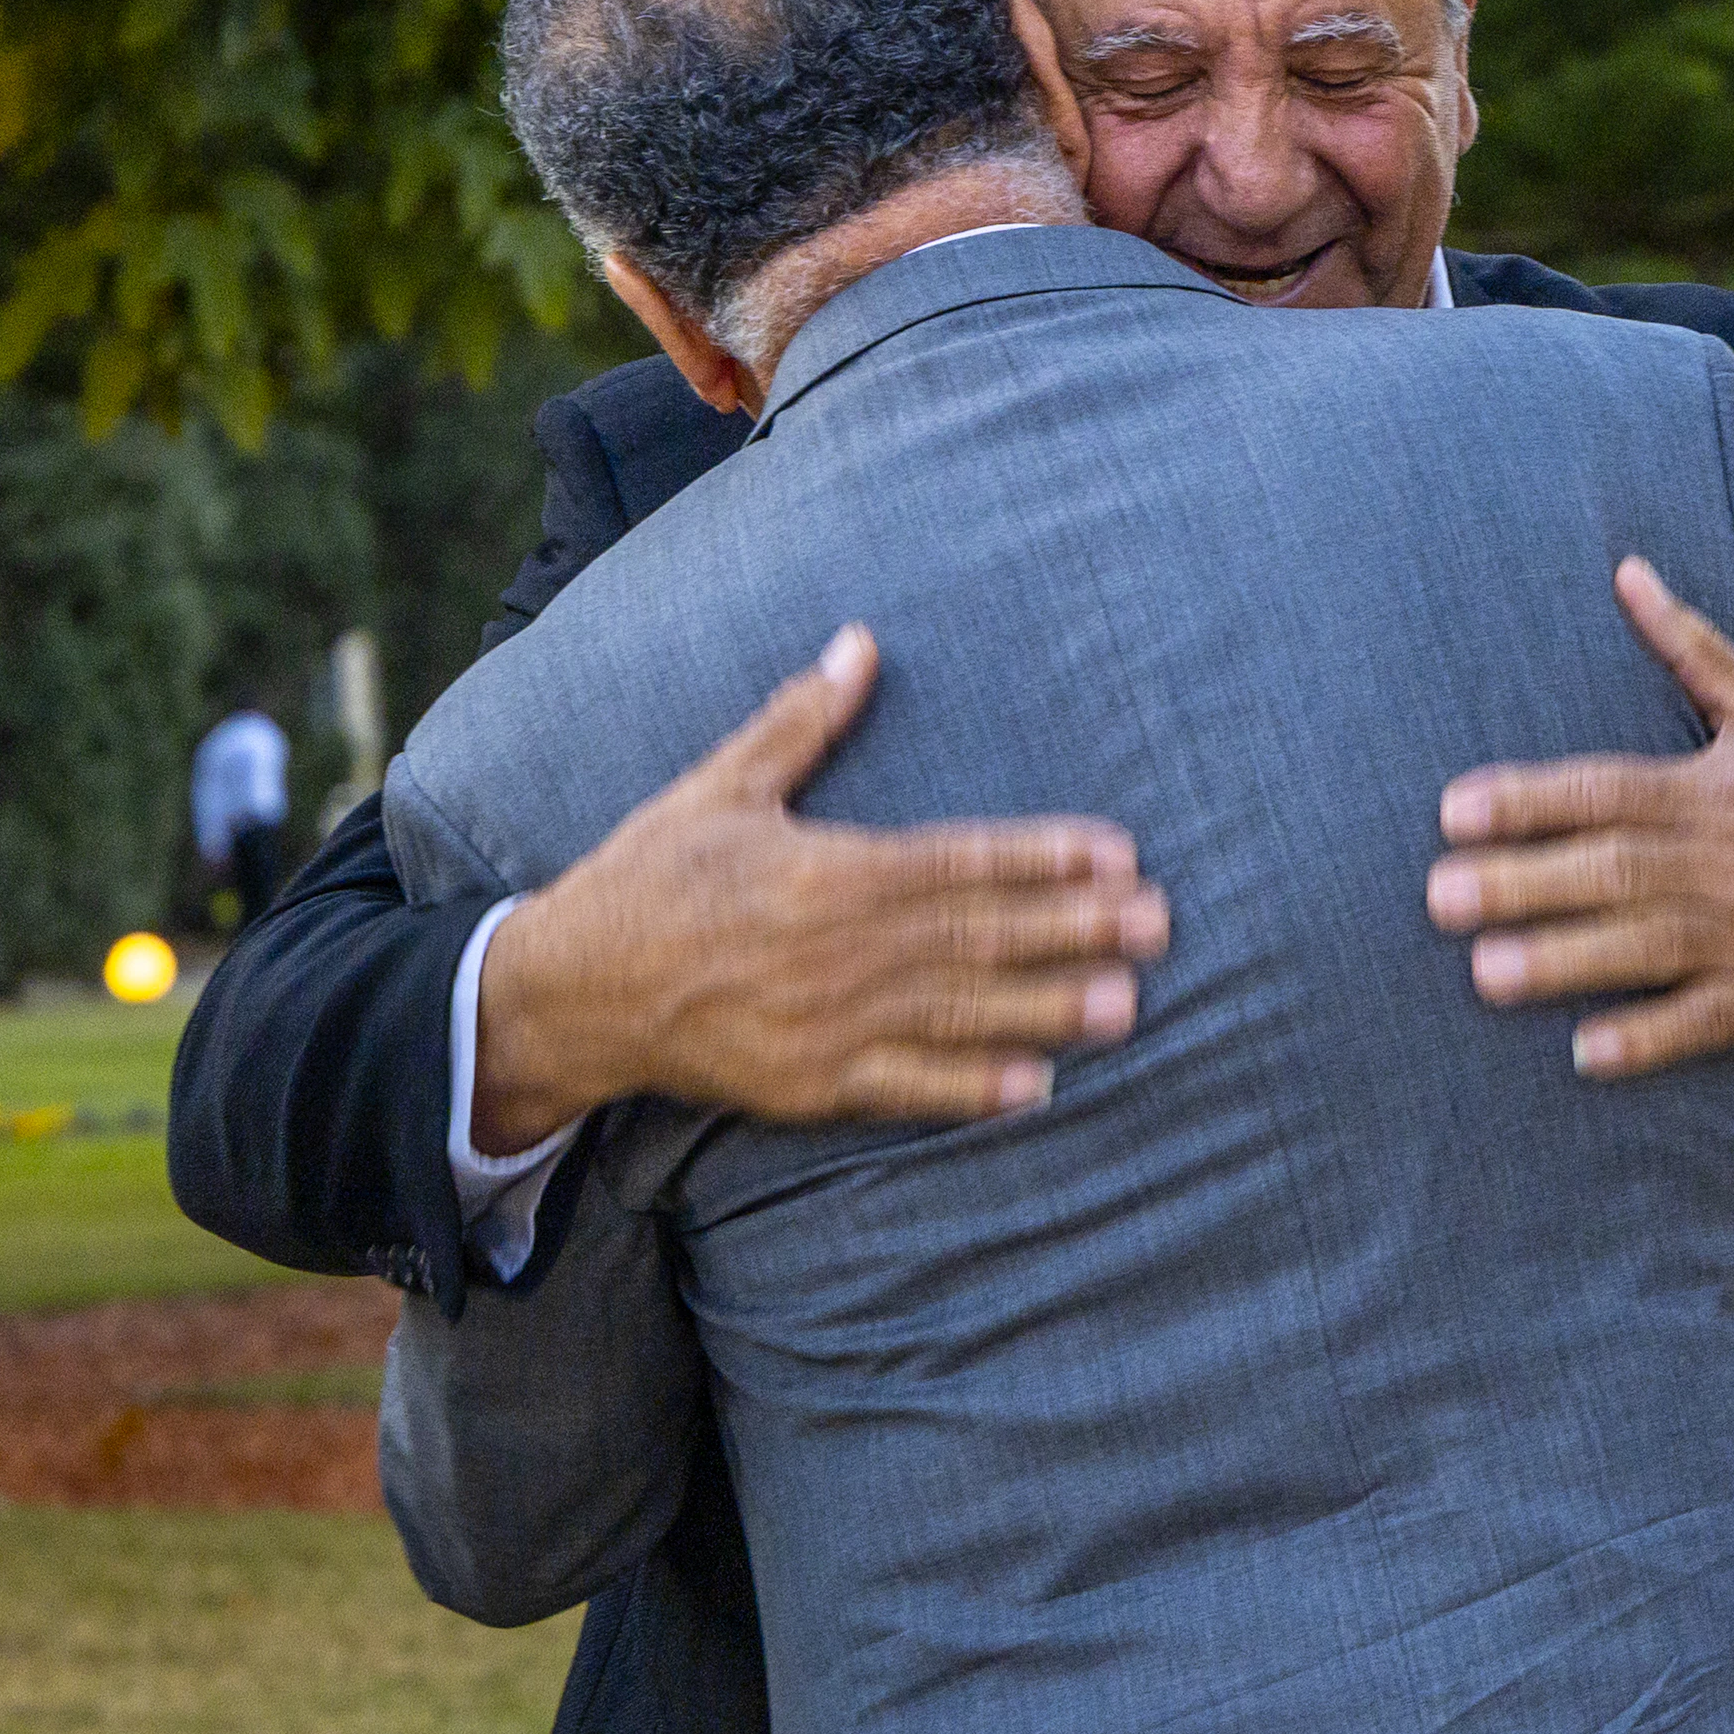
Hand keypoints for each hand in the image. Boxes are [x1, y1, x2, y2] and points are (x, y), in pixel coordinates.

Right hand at [470, 625, 1170, 1150]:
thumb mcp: (719, 786)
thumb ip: (800, 722)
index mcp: (824, 869)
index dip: (1040, 857)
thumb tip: (861, 644)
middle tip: (1159, 925)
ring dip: (1045, 1007)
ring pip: (956, 1013)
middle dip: (1073, 929)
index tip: (1115, 854)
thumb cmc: (648, 876)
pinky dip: (970, 1089)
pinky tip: (1037, 1087)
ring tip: (1125, 1002)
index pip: (955, 859)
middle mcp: (835, 948)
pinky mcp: (808, 1083)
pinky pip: (904, 1089)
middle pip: (974, 935)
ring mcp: (825, 1022)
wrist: (573, 989)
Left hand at [1426, 557, 1733, 1079]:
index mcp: (1709, 789)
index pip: (1605, 790)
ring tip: (1486, 973)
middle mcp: (1722, 860)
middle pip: (1612, 869)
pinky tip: (1586, 1054)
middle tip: (1440, 897)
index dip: (1530, 800)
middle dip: (1524, 883)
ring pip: (1645, 946)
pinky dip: (1648, 1038)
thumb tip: (1627, 570)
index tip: (1454, 811)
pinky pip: (1703, 1022)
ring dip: (1566, 961)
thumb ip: (1688, 646)